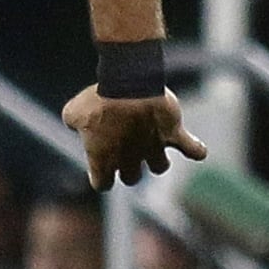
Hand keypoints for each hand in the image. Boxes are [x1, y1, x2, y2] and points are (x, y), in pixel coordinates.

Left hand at [60, 86, 207, 188]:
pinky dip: (196, 150)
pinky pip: (193, 149)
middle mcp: (130, 159)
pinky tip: (196, 150)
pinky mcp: (174, 134)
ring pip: (160, 167)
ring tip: (154, 144)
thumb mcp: (73, 111)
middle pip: (132, 177)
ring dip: (156, 159)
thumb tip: (76, 124)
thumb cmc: (97, 99)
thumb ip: (73, 122)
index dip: (101, 176)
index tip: (101, 164)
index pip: (102, 184)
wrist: (127, 84)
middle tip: (127, 149)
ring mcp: (154, 148)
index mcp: (103, 159)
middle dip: (129, 168)